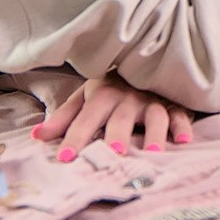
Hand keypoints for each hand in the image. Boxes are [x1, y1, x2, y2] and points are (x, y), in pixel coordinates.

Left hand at [33, 74, 195, 159]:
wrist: (145, 62)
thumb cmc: (112, 87)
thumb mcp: (85, 97)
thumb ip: (64, 118)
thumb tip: (37, 136)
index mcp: (102, 95)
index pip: (85, 118)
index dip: (75, 137)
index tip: (65, 157)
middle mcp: (127, 98)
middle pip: (121, 118)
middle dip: (118, 135)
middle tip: (115, 152)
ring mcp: (153, 100)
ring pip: (155, 116)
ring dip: (154, 133)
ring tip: (152, 153)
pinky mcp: (175, 103)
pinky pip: (180, 114)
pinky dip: (183, 126)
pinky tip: (183, 140)